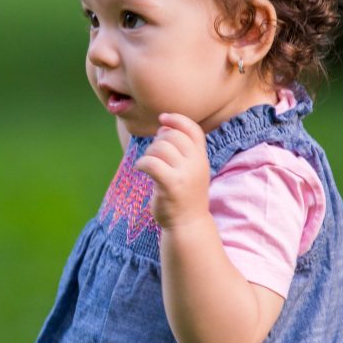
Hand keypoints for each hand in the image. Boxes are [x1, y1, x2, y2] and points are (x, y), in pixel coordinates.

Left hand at [134, 113, 210, 228]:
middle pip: (172, 136)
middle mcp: (197, 163)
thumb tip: (164, 126)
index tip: (162, 118)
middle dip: (157, 140)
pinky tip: (140, 169)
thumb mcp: (189, 169)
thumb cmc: (183, 195)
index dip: (177, 119)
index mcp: (202, 158)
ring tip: (147, 164)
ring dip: (148, 153)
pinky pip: (151, 163)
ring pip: (160, 148)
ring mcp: (186, 174)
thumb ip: (181, 149)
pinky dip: (141, 163)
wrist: (188, 224)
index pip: (193, 129)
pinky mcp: (172, 185)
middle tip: (153, 154)